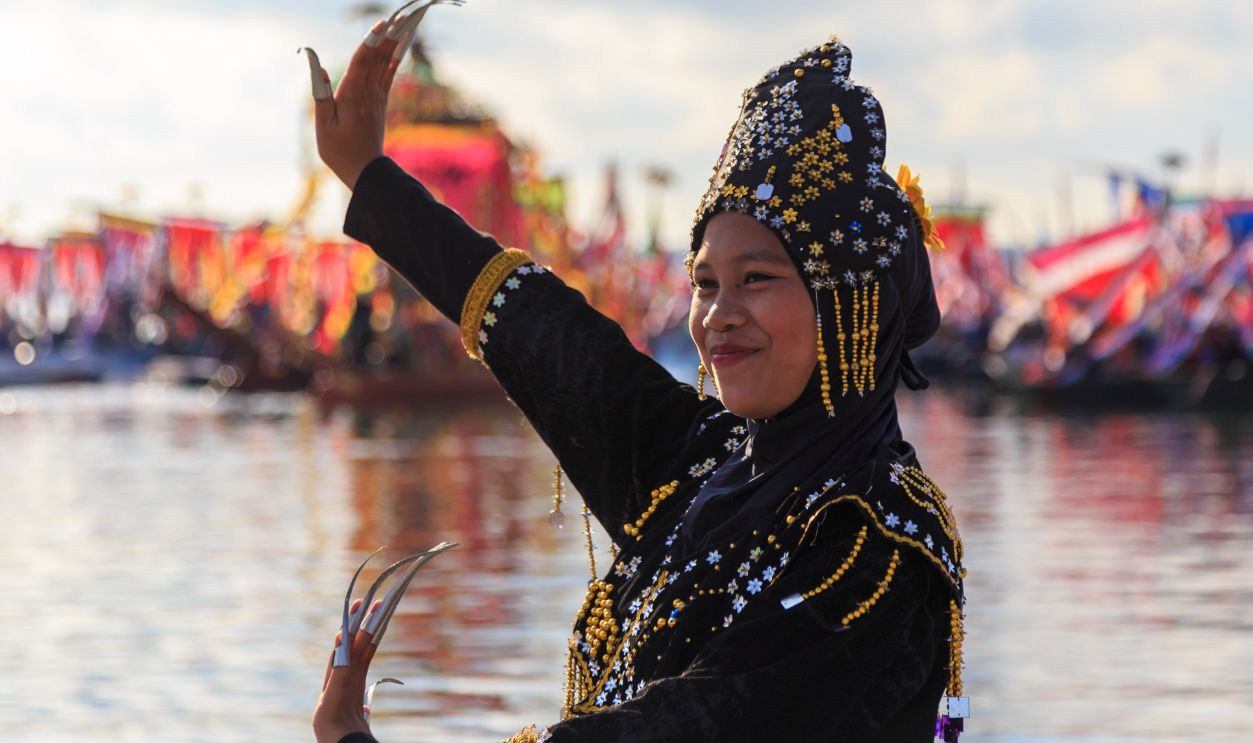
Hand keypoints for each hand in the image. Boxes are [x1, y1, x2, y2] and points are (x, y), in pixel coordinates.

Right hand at [302, 18, 406, 190]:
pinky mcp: (381, 101)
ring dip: (398, 39)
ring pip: (389, 61)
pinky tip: (403, 43)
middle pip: (380, 55)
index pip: (363, 60)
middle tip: (405, 11)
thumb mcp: (323, 123)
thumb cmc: (338, 150)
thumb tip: (316, 61)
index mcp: (352, 94)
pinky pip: (391, 72)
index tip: (383, 22)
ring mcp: (378, 96)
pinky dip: (397, 55)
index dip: (372, 40)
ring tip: (409, 20)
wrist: (365, 170)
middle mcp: (369, 91)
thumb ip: (320, 91)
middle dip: (392, 32)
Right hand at [313, 599, 379, 742]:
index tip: (377, 610)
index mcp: (352, 677)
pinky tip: (342, 636)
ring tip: (355, 608)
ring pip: (347, 648)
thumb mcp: (355, 715)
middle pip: (353, 642)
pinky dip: (340, 651)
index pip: (363, 647)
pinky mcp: (333, 690)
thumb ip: (361, 708)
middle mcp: (344, 675)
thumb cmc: (344, 732)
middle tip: (366, 599)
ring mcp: (338, 681)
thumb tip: (366, 708)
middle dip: (359, 620)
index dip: (369, 629)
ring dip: (352, 627)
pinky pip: (339, 666)